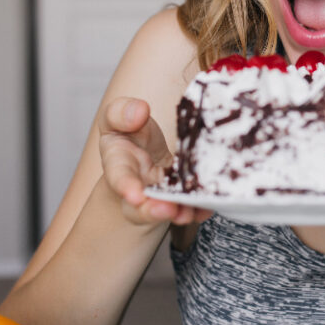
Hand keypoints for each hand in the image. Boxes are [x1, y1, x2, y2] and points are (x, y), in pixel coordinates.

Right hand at [99, 97, 210, 225]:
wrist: (142, 148)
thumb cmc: (128, 130)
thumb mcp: (117, 116)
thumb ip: (122, 112)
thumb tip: (139, 112)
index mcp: (117, 162)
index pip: (118, 174)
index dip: (125, 186)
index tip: (135, 197)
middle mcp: (137, 184)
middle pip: (139, 205)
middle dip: (153, 210)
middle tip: (170, 210)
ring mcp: (160, 193)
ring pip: (165, 209)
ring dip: (178, 213)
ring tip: (189, 212)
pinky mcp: (180, 194)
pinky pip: (188, 205)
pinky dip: (198, 208)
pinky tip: (207, 207)